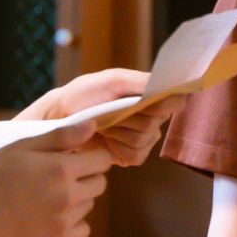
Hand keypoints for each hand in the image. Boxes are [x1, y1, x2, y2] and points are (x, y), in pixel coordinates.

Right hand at [0, 121, 112, 236]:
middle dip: (86, 175)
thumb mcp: (24, 146)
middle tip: (60, 175)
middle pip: (100, 183)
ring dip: (78, 198)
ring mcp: (64, 219)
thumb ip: (61, 136)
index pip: (102, 160)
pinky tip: (53, 214)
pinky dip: (74, 222)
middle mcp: (68, 195)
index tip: (78, 156)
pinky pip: (83, 229)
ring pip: (90, 205)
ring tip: (49, 195)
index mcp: (62, 168)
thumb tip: (93, 127)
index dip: (92, 155)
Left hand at [19, 68, 169, 167]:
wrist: (61, 119)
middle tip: (109, 110)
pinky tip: (106, 140)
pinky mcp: (133, 156)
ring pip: (144, 139)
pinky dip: (117, 148)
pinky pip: (135, 156)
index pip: (176, 99)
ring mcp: (144, 138)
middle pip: (155, 121)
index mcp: (151, 94)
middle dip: (129, 116)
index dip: (165, 101)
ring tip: (104, 124)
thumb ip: (142, 82)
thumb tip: (170, 86)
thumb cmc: (84, 94)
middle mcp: (153, 116)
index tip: (145, 100)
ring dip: (119, 132)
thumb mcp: (112, 81)